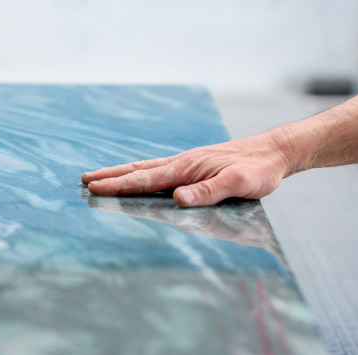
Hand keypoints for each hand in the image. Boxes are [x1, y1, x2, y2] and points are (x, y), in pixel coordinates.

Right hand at [81, 131, 295, 206]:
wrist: (274, 151)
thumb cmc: (259, 170)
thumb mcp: (239, 183)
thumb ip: (209, 192)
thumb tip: (178, 200)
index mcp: (187, 169)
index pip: (146, 180)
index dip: (119, 185)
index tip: (95, 187)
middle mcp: (182, 163)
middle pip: (138, 170)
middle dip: (110, 176)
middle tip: (83, 180)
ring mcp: (186, 163)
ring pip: (145, 168)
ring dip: (120, 172)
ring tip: (98, 175)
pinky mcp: (193, 165)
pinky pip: (158, 169)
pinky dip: (139, 172)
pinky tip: (136, 175)